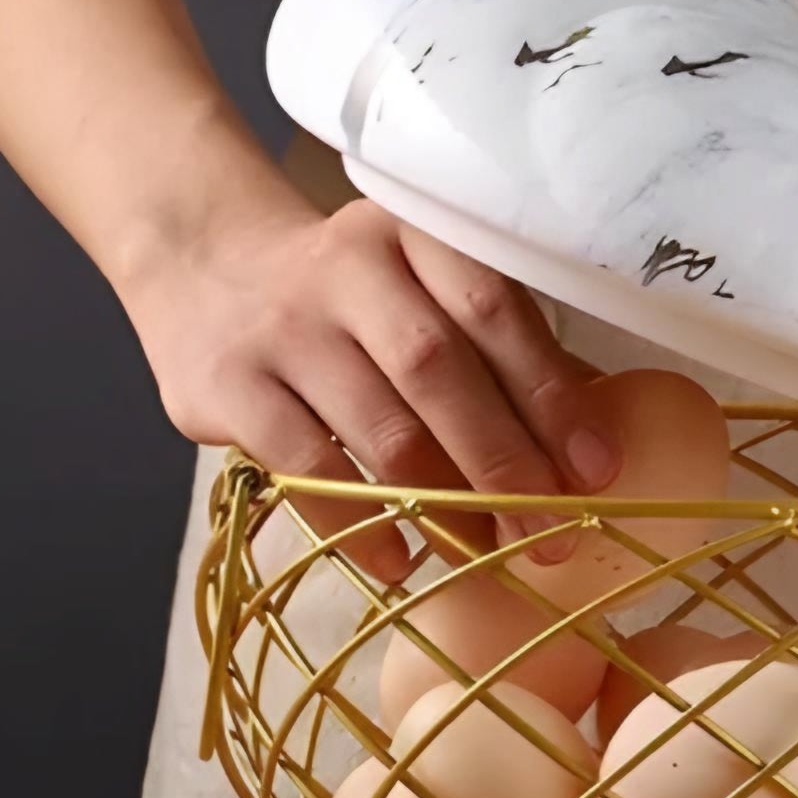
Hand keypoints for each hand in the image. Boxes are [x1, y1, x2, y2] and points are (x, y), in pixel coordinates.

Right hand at [122, 197, 620, 579]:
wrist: (202, 262)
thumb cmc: (350, 293)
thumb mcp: (419, 284)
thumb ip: (495, 346)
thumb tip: (586, 442)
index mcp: (413, 235)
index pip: (492, 309)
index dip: (550, 392)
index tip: (595, 468)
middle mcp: (347, 269)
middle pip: (438, 370)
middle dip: (505, 459)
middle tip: (551, 530)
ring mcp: (282, 329)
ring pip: (378, 427)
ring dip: (445, 504)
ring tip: (490, 555)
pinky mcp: (227, 388)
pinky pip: (307, 470)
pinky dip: (361, 525)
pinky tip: (401, 562)